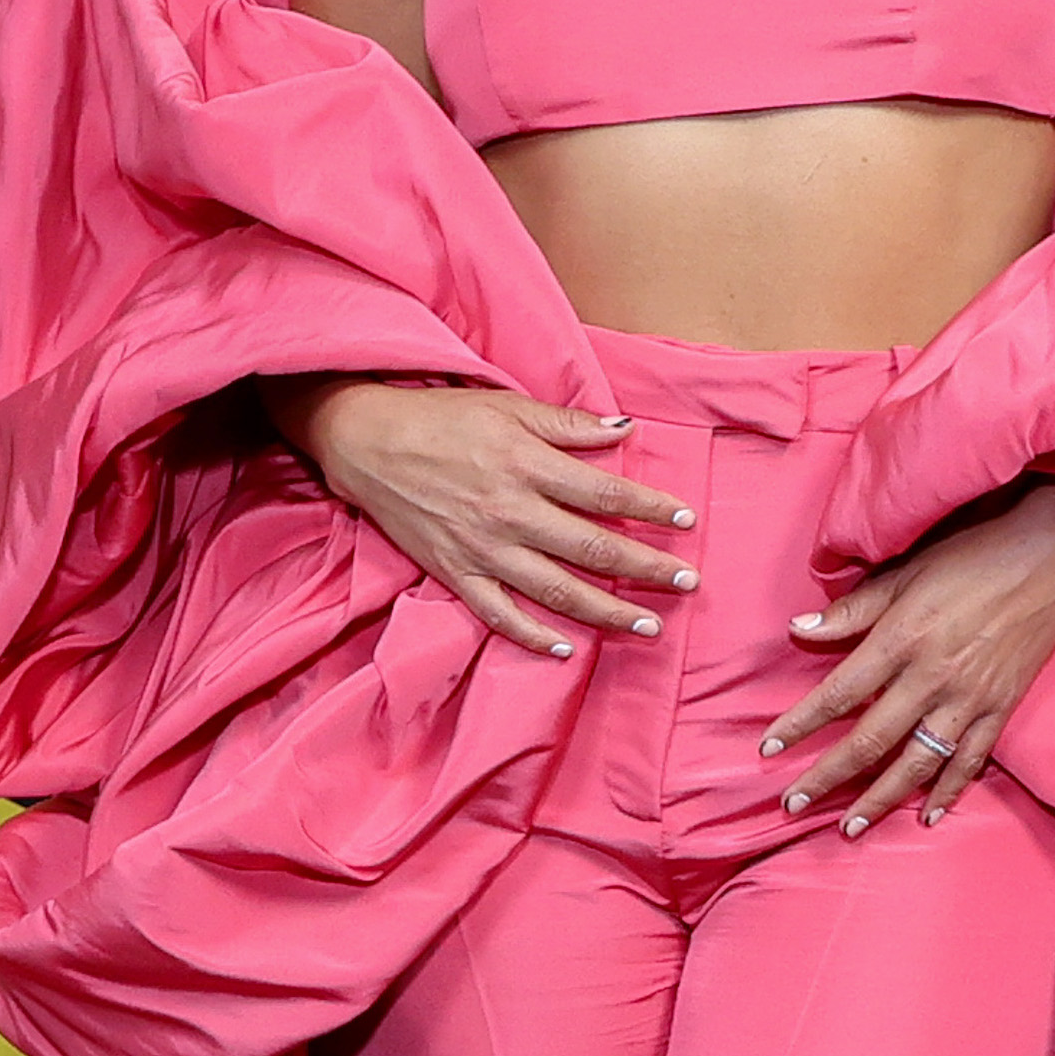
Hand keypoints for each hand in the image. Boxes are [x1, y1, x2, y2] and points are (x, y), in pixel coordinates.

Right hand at [271, 377, 697, 658]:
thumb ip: (567, 424)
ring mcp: (483, 549)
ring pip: (556, 590)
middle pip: (593, 549)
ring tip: (647, 626)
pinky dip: (531, 635)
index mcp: (528, 466)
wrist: (367, 442)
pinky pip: (499, 614)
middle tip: (687, 583)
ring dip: (607, 611)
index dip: (650, 507)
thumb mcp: (507, 407)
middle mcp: (511, 513)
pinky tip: (565, 648)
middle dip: (646, 568)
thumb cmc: (442, 419)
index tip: (686, 520)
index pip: (605, 493)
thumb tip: (624, 430)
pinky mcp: (456, 574)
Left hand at [765, 483, 1054, 832]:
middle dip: (827, 777)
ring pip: (917, 763)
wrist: (1052, 554)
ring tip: (850, 828)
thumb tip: (798, 629)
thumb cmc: (974, 555)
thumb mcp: (905, 571)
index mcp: (901, 640)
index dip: (799, 724)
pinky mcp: (1000, 708)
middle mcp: (931, 678)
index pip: (838, 694)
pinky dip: (948, 792)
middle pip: (870, 741)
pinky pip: (969, 761)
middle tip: (791, 804)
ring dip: (880, 799)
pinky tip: (927, 816)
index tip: (768, 750)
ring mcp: (969, 699)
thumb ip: (853, 609)